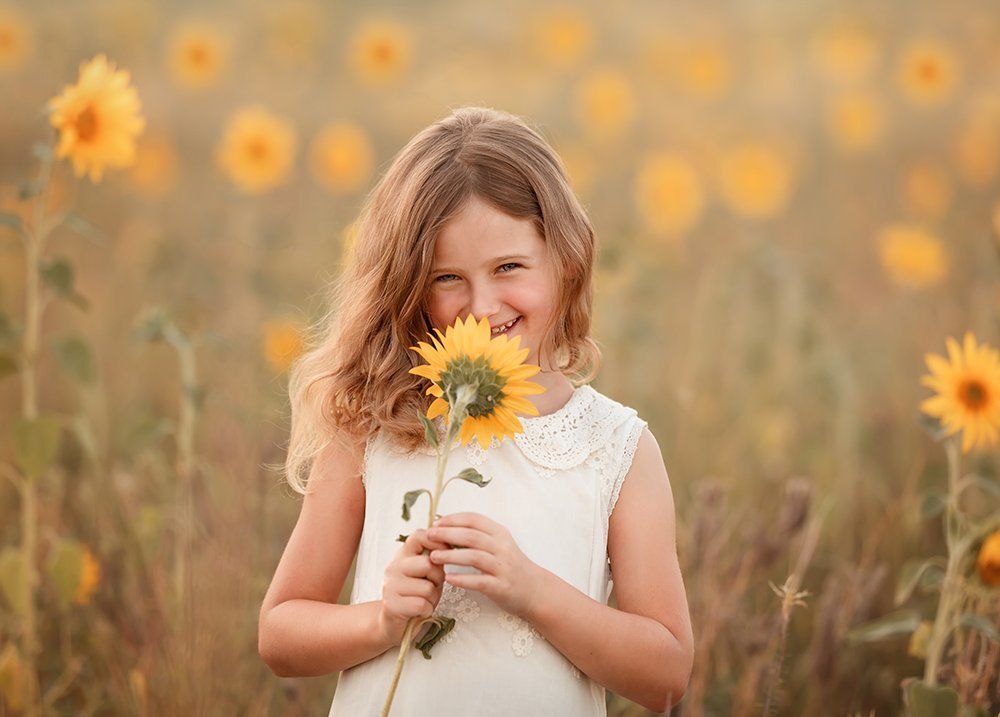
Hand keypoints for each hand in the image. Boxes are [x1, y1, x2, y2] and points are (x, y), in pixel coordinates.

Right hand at [377, 528, 451, 647]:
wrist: (394, 624)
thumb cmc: (416, 596)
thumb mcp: (427, 574)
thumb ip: (435, 560)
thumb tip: (451, 544)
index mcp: (403, 555)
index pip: (419, 536)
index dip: (437, 541)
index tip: (445, 552)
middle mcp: (394, 567)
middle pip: (428, 564)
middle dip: (438, 578)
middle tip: (432, 586)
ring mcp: (390, 585)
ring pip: (427, 587)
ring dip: (432, 598)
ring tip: (424, 601)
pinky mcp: (391, 605)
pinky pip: (421, 605)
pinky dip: (426, 611)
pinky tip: (419, 612)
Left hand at [427, 512, 544, 619]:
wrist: (535, 589)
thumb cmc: (510, 565)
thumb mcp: (499, 544)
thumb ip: (478, 535)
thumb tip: (446, 526)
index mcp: (500, 533)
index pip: (474, 519)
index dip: (454, 519)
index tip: (436, 522)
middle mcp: (502, 547)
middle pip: (471, 536)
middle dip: (447, 534)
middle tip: (429, 535)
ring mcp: (503, 567)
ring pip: (474, 557)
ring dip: (451, 556)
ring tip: (433, 557)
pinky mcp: (501, 586)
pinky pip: (480, 581)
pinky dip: (463, 579)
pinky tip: (448, 579)